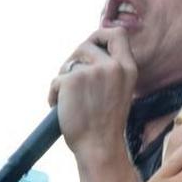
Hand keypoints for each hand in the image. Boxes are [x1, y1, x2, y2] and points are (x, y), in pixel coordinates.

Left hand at [49, 28, 137, 164]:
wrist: (99, 148)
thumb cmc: (105, 126)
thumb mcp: (118, 91)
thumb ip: (109, 71)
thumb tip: (87, 54)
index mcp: (127, 68)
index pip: (117, 33)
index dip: (100, 35)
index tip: (92, 46)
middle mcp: (113, 66)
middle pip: (86, 44)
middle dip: (75, 59)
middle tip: (72, 79)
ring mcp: (92, 71)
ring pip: (69, 63)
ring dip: (64, 79)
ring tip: (68, 101)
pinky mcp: (72, 79)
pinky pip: (56, 80)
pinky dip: (54, 95)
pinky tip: (61, 110)